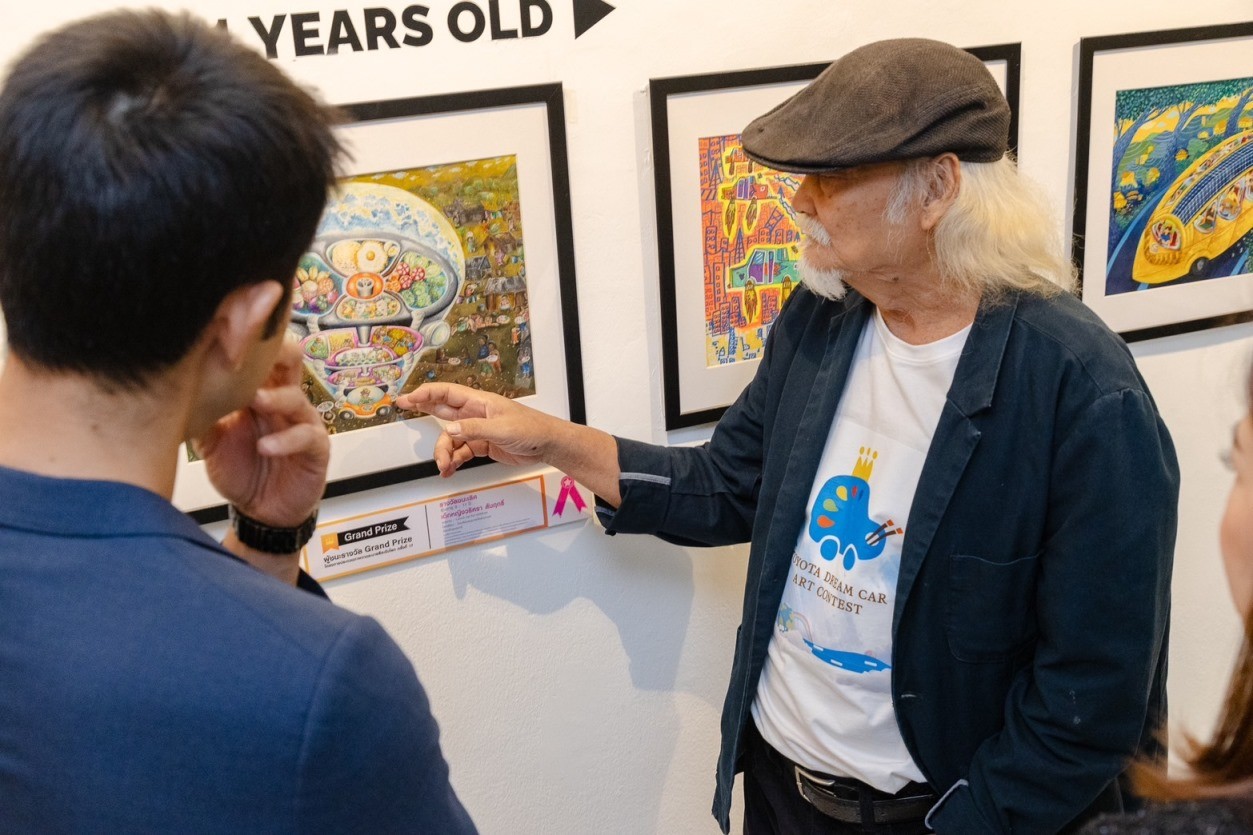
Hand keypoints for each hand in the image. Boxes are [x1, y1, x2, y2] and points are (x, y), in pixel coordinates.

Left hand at [196, 340, 328, 526]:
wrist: (260, 512)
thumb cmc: (241, 471)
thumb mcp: (211, 442)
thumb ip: (200, 416)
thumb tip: (173, 391)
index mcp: (260, 391)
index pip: (262, 354)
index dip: (248, 341)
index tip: (223, 335)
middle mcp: (284, 401)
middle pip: (292, 359)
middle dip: (277, 351)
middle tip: (253, 353)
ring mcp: (303, 423)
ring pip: (296, 397)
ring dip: (275, 398)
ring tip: (255, 401)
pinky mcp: (317, 448)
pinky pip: (307, 437)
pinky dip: (285, 440)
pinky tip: (265, 447)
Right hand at [397, 383, 555, 476]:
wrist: (547, 444)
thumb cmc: (531, 428)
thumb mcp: (501, 428)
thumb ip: (474, 429)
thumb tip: (450, 429)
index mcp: (479, 402)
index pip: (447, 393)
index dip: (426, 393)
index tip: (409, 398)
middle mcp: (475, 414)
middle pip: (443, 409)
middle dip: (422, 408)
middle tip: (403, 406)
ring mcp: (478, 429)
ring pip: (451, 437)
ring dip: (444, 451)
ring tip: (444, 465)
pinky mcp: (482, 445)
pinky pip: (461, 451)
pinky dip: (454, 461)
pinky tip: (450, 469)